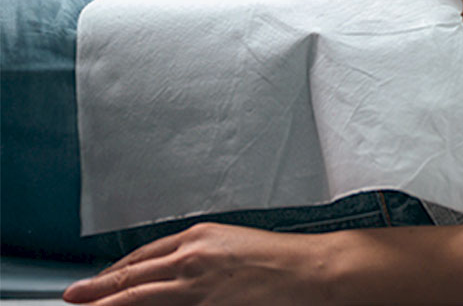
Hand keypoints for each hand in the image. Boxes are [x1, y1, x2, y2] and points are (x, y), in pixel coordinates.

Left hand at [63, 223, 331, 305]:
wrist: (315, 271)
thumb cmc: (285, 260)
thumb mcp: (236, 245)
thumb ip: (203, 257)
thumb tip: (178, 272)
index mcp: (200, 237)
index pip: (144, 256)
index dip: (117, 271)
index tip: (102, 280)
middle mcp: (191, 258)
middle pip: (132, 276)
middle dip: (98, 289)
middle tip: (73, 297)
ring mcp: (196, 286)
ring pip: (137, 297)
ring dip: (108, 304)